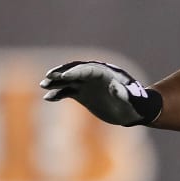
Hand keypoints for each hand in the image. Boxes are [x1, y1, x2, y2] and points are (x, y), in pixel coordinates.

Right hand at [40, 60, 162, 126]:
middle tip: (49, 76)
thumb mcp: (132, 100)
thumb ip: (124, 93)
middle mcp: (95, 76)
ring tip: (43, 85)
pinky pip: (68, 91)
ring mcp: (88, 84)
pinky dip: (58, 94)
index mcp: (107, 73)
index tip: (65, 76)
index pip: (88, 70)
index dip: (76, 72)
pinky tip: (48, 97)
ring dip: (56, 82)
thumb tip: (114, 86)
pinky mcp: (83, 94)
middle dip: (63, 73)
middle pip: (76, 71)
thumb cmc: (136, 104)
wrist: (134, 111)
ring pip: (69, 80)